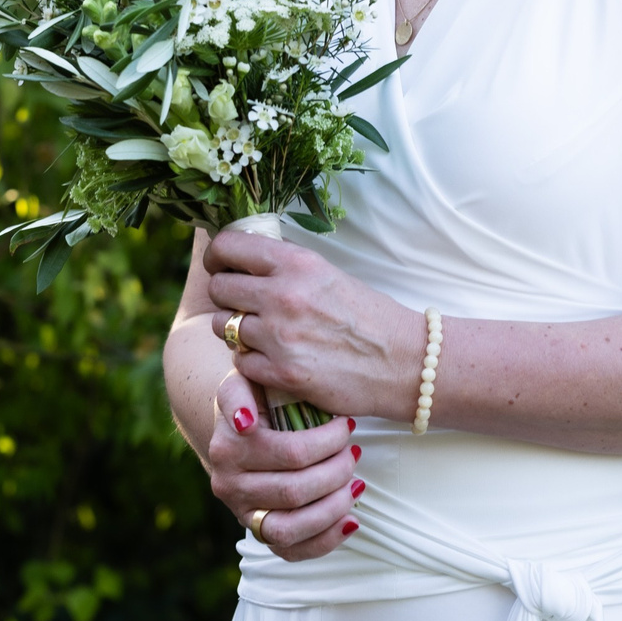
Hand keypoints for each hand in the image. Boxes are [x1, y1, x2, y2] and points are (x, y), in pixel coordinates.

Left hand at [204, 227, 421, 420]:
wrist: (404, 361)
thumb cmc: (368, 316)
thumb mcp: (326, 275)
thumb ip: (284, 268)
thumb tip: (241, 261)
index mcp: (296, 263)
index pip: (227, 248)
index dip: (217, 258)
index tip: (221, 267)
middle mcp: (283, 295)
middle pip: (218, 289)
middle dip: (225, 298)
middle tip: (242, 306)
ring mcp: (279, 336)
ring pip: (223, 327)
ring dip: (236, 332)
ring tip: (263, 335)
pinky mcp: (281, 372)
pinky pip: (240, 362)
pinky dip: (253, 362)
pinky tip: (276, 359)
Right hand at [204, 365, 366, 560]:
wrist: (239, 428)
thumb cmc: (254, 399)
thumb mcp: (242, 382)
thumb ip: (237, 393)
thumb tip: (244, 422)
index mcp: (228, 448)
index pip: (291, 454)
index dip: (328, 442)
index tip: (347, 425)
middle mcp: (229, 486)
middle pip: (294, 492)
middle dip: (336, 472)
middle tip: (354, 453)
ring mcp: (242, 514)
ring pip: (290, 528)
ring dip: (333, 508)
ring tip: (357, 484)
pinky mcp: (258, 533)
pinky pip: (292, 551)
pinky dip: (326, 540)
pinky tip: (350, 520)